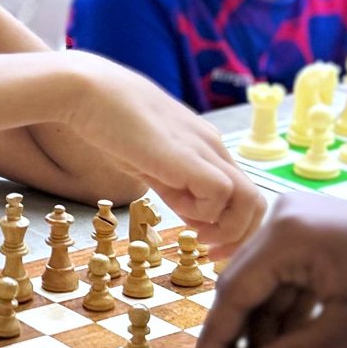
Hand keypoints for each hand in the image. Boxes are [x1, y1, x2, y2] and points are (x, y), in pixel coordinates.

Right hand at [65, 52, 266, 250]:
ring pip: (250, 200)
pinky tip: (182, 212)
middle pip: (257, 201)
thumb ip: (174, 184)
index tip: (209, 245)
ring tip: (199, 238)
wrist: (89, 92)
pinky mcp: (188, 157)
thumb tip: (189, 213)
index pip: (243, 194)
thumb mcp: (151, 161)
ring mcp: (204, 151)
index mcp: (206, 148)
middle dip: (240, 237)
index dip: (234, 228)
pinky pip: (220, 193)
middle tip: (211, 255)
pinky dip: (207, 214)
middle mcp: (214, 148)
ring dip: (228, 230)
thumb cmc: (110, 121)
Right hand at [190, 193, 346, 347]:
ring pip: (267, 285)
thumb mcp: (345, 332)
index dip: (216, 341)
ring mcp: (301, 220)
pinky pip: (288, 275)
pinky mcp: (318, 230)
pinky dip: (287, 312)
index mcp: (286, 234)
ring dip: (265, 330)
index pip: (233, 293)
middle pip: (245, 287)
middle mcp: (284, 216)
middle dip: (240, 339)